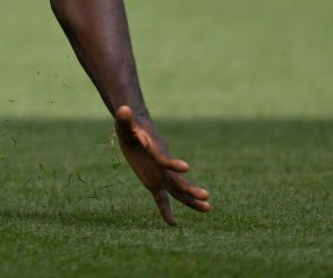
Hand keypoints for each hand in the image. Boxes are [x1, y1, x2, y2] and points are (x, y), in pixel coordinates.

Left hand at [114, 105, 210, 225]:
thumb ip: (124, 118)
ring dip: (191, 200)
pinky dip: (166, 211)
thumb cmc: (129, 127)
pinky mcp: (154, 183)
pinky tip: (173, 224)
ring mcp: (160, 175)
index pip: (165, 159)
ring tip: (208, 208)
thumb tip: (124, 109)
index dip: (172, 163)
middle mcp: (163, 166)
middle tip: (207, 196)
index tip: (186, 167)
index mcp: (156, 151)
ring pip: (178, 191)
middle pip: (178, 179)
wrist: (134, 131)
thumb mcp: (124, 123)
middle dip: (190, 188)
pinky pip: (161, 200)